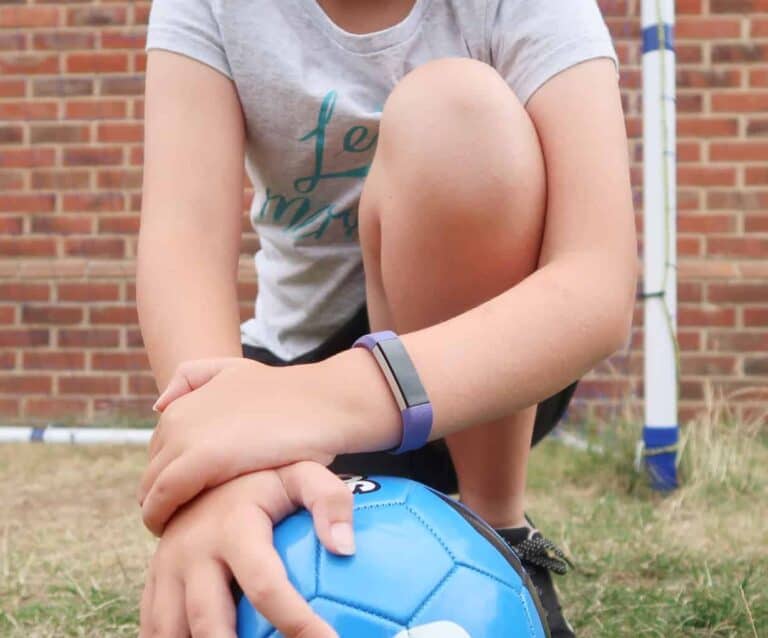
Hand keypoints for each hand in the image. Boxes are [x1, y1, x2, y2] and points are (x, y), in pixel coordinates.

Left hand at [137, 354, 397, 535]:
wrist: (322, 404)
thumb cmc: (287, 396)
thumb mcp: (233, 370)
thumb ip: (194, 378)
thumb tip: (159, 406)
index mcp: (181, 406)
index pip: (157, 455)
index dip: (169, 478)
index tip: (186, 499)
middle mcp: (175, 419)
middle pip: (152, 473)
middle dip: (162, 496)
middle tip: (184, 520)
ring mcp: (186, 438)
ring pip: (151, 488)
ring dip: (159, 511)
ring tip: (181, 531)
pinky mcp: (200, 461)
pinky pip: (163, 497)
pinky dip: (162, 516)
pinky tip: (177, 531)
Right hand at [140, 461, 354, 637]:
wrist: (201, 466)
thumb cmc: (264, 478)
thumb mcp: (301, 473)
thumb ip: (329, 500)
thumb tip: (345, 549)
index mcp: (233, 527)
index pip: (265, 585)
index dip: (297, 621)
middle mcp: (192, 551)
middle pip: (210, 623)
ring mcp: (166, 569)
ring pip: (172, 632)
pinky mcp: (154, 582)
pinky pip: (156, 629)